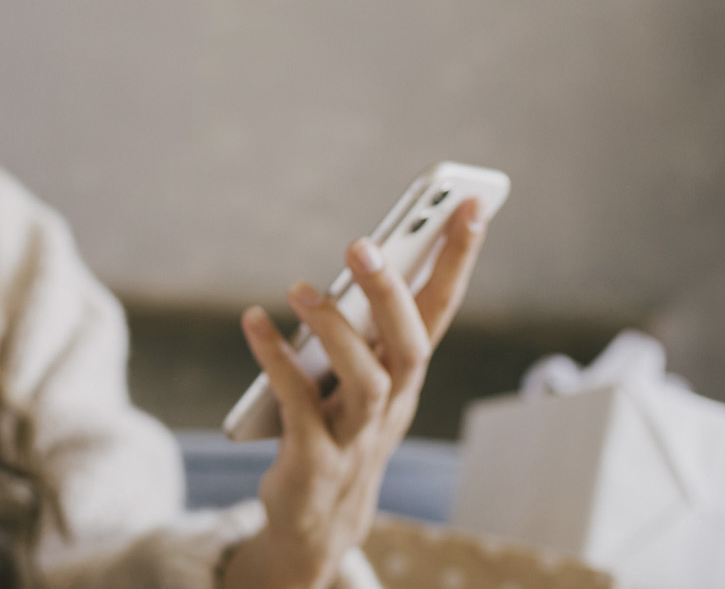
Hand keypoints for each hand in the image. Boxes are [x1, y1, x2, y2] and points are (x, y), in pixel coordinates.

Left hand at [222, 199, 486, 588]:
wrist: (317, 521)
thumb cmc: (338, 426)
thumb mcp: (358, 373)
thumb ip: (363, 322)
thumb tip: (367, 252)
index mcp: (406, 373)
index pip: (442, 307)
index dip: (459, 257)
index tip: (471, 202)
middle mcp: (393, 402)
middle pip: (410, 344)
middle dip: (391, 293)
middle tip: (362, 242)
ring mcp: (358, 435)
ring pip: (366, 379)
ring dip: (335, 330)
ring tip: (299, 289)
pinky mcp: (315, 459)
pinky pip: (298, 404)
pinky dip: (277, 361)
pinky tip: (253, 321)